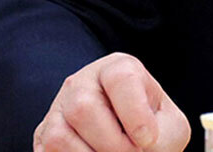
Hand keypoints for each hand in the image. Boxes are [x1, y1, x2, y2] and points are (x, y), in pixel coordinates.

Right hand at [33, 53, 189, 151]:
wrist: (134, 145)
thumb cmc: (153, 132)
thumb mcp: (169, 128)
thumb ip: (162, 135)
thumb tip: (135, 147)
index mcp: (119, 68)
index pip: (120, 77)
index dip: (135, 113)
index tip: (147, 138)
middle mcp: (83, 82)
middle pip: (83, 107)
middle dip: (112, 143)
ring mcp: (58, 108)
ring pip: (60, 135)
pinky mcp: (43, 135)